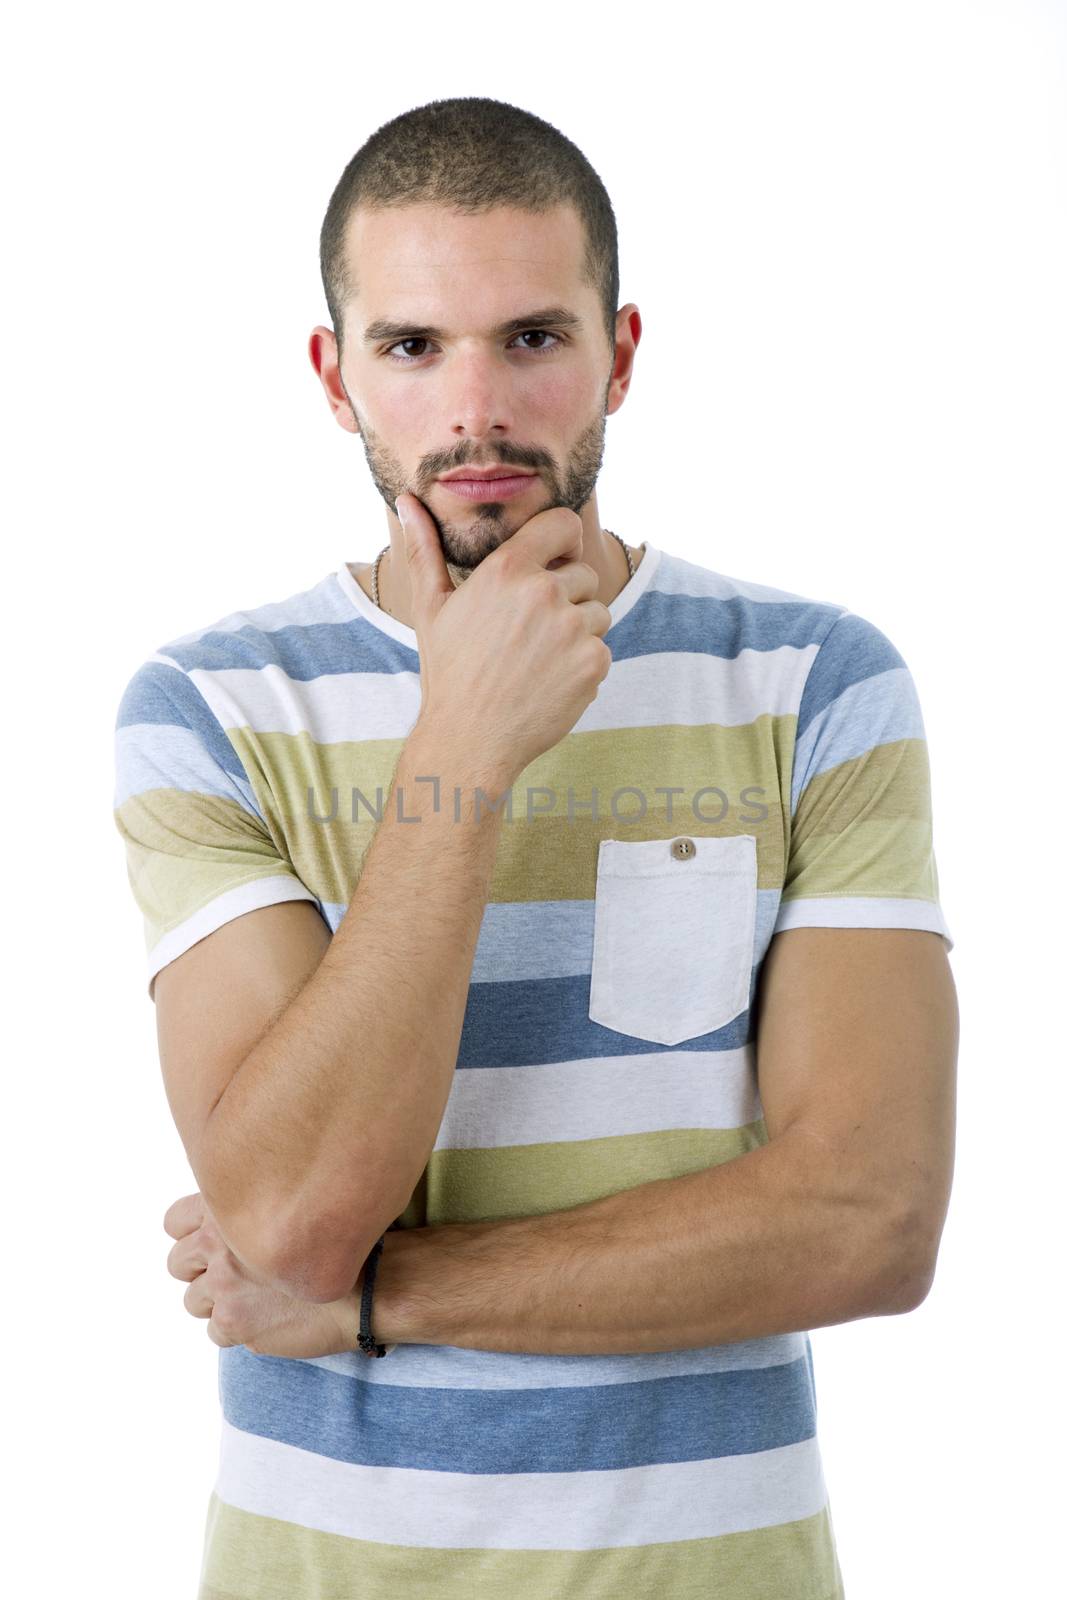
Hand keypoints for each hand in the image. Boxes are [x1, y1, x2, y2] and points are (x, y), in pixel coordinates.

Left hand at [163, 1192, 360, 1357]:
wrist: (371, 1281)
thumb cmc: (344, 1240)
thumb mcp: (297, 1204)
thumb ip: (258, 1211)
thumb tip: (238, 1223)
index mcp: (231, 1209)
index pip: (175, 1220)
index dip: (190, 1233)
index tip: (209, 1243)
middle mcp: (220, 1243)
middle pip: (178, 1264)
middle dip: (200, 1272)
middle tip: (230, 1278)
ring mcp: (225, 1285)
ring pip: (193, 1302)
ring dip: (218, 1303)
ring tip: (253, 1302)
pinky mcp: (235, 1322)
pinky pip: (216, 1333)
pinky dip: (237, 1330)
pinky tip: (266, 1321)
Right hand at [396, 493, 612, 782]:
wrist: (469, 740)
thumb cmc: (448, 671)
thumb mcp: (431, 607)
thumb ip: (425, 549)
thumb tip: (405, 501)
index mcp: (507, 569)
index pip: (564, 524)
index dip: (563, 542)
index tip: (554, 561)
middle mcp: (544, 592)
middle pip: (583, 574)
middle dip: (565, 598)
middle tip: (529, 634)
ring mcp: (572, 628)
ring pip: (597, 613)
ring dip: (577, 632)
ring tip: (537, 659)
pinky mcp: (593, 663)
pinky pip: (602, 649)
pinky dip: (583, 666)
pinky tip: (548, 682)